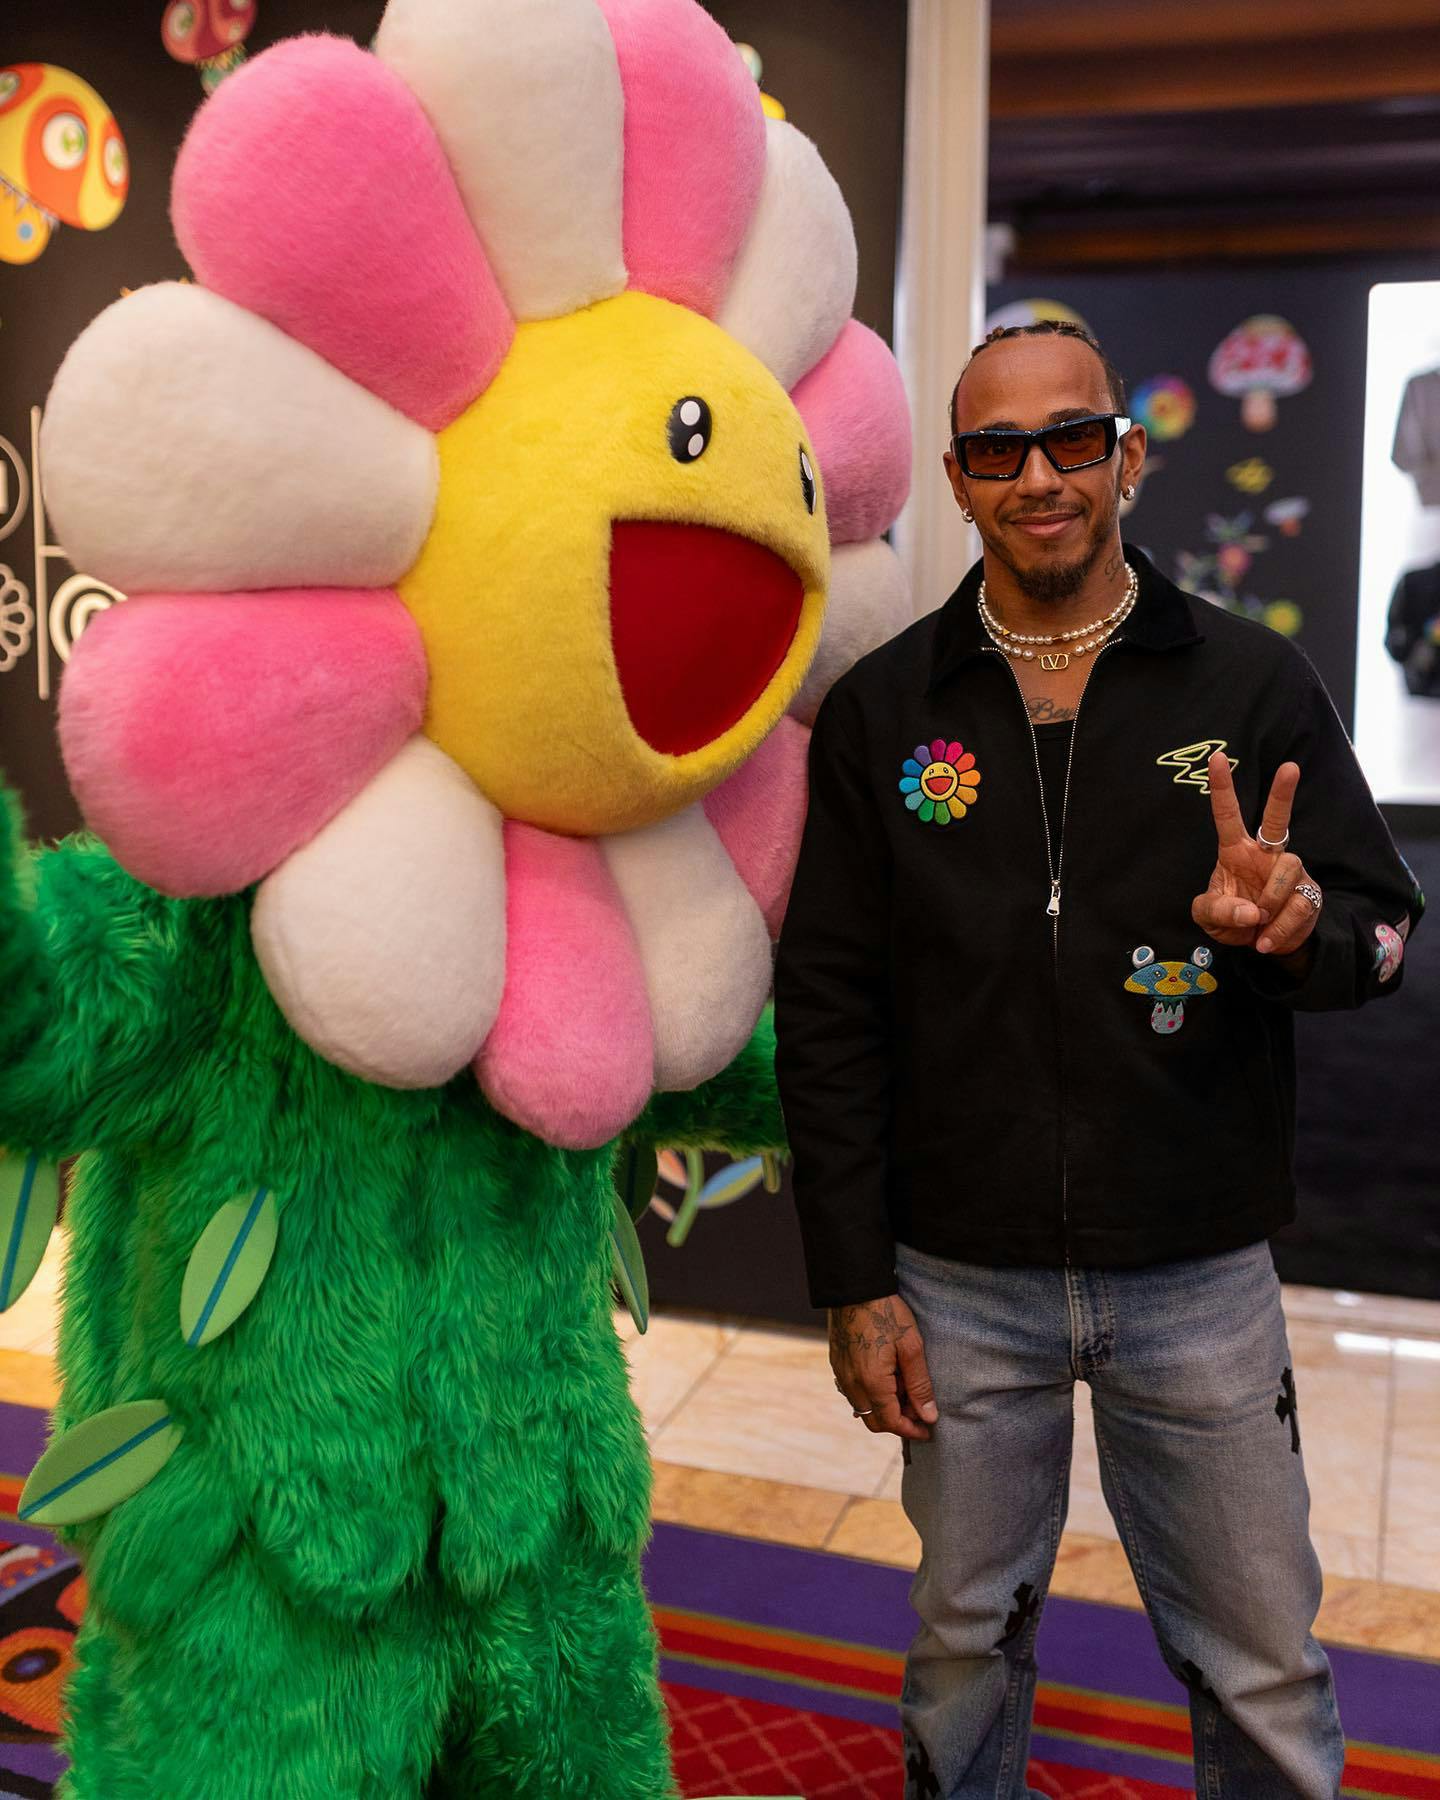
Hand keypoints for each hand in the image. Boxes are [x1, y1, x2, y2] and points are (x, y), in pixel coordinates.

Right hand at [828, 1295, 936, 1440]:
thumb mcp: (911, 1347)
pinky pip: (853, 1392)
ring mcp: (841, 1374)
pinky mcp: (837, 1363)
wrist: (854, 1287)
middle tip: (919, 1408)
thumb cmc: (886, 1313)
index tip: (928, 1430)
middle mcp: (851, 1384)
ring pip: (863, 1408)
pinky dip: (872, 1394)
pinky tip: (887, 1376)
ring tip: (905, 1386)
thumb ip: (919, 1385)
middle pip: (874, 1421)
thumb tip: (929, 1416)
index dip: (911, 1430)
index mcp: (871, 1382)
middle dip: (898, 1421)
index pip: (890, 1422)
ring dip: (885, 1407)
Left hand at [1192, 753, 1320, 960]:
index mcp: (1236, 851)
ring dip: (1270, 900)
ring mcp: (1290, 872)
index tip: (1216, 757)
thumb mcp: (1209, 918)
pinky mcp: (1310, 893)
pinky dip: (1279, 928)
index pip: (1227, 815)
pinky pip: (1298, 905)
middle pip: (1276, 820)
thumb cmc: (1233, 918)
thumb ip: (1217, 911)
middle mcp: (1266, 855)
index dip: (1222, 788)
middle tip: (1290, 767)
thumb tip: (1250, 910)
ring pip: (1288, 869)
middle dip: (1282, 794)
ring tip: (1258, 921)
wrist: (1263, 943)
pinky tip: (1267, 939)